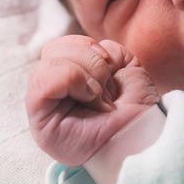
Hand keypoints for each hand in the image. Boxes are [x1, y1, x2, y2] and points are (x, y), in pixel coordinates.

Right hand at [25, 35, 159, 165]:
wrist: (143, 138)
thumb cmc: (137, 112)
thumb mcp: (129, 69)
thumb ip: (109, 52)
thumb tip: (92, 50)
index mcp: (71, 78)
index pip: (62, 45)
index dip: (89, 46)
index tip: (112, 66)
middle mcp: (53, 91)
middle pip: (53, 49)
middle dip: (90, 62)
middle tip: (107, 89)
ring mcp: (44, 106)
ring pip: (48, 63)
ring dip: (84, 74)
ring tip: (99, 98)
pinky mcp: (39, 121)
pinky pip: (43, 82)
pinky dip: (71, 80)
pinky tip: (90, 99)